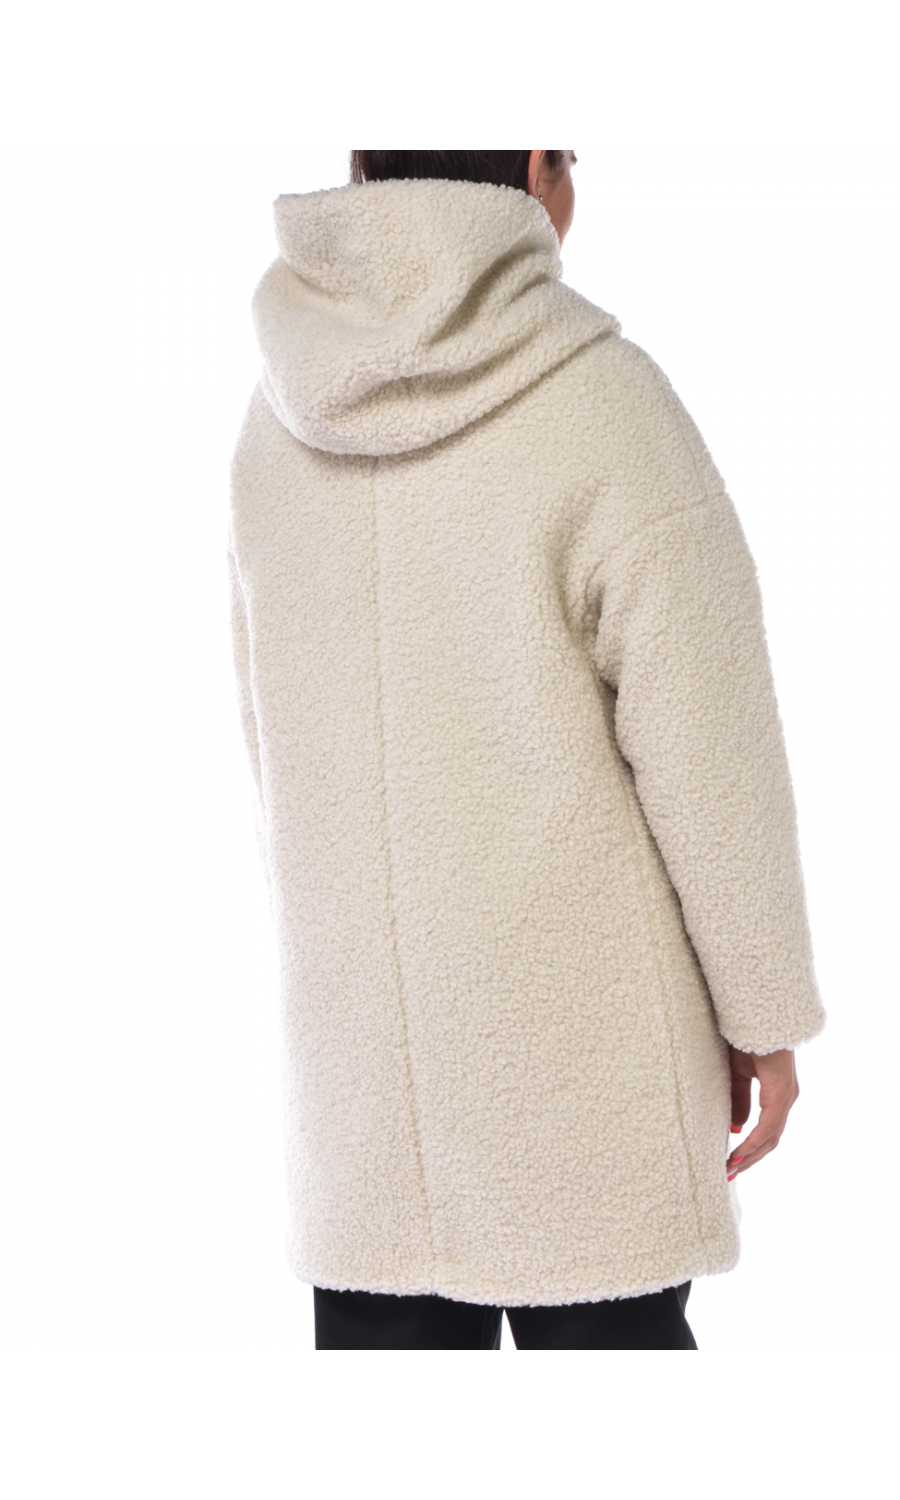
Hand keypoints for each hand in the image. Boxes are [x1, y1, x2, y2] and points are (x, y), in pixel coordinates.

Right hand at [726, 1045, 798, 1178]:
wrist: (758, 1016)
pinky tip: (740, 1150)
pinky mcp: (781, 1091)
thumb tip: (737, 1129)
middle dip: (749, 1160)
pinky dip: (755, 1140)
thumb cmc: (747, 1039)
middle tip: (728, 1175)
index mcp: (777, 1095)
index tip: (731, 1164)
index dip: (750, 1150)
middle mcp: (786, 1098)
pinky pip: (769, 1124)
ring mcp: (786, 1096)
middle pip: (771, 1140)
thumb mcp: (738, 1074)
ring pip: (771, 1137)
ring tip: (730, 1168)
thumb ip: (739, 1100)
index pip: (767, 1132)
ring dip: (751, 1155)